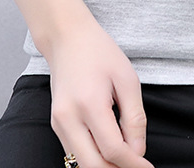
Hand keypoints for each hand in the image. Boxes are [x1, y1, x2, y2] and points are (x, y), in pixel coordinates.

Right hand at [47, 18, 152, 167]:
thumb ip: (134, 118)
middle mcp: (68, 119)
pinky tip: (110, 150)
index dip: (133, 165)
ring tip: (126, 158)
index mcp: (89, 104)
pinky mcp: (56, 125)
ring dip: (105, 166)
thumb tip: (138, 151)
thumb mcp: (127, 79)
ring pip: (81, 164)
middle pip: (94, 165)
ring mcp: (58, 124)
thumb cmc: (99, 52)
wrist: (67, 38)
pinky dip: (94, 157)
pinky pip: (75, 152)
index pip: (113, 150)